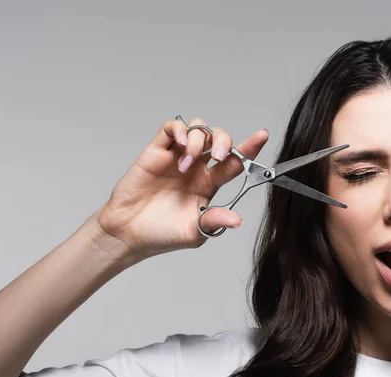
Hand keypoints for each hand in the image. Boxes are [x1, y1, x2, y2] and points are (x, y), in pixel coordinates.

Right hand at [95, 117, 268, 258]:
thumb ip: (214, 221)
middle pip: (220, 138)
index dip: (250, 148)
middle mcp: (198, 167)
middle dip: (224, 142)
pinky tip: (179, 145)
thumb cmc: (161, 234)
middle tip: (217, 158)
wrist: (128, 233)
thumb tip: (237, 220)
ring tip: (186, 165)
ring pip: (199, 129)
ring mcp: (178, 157)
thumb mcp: (194, 232)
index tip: (263, 136)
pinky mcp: (157, 151)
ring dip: (198, 142)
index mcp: (210, 184)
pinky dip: (180, 130)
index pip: (235, 161)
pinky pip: (172, 128)